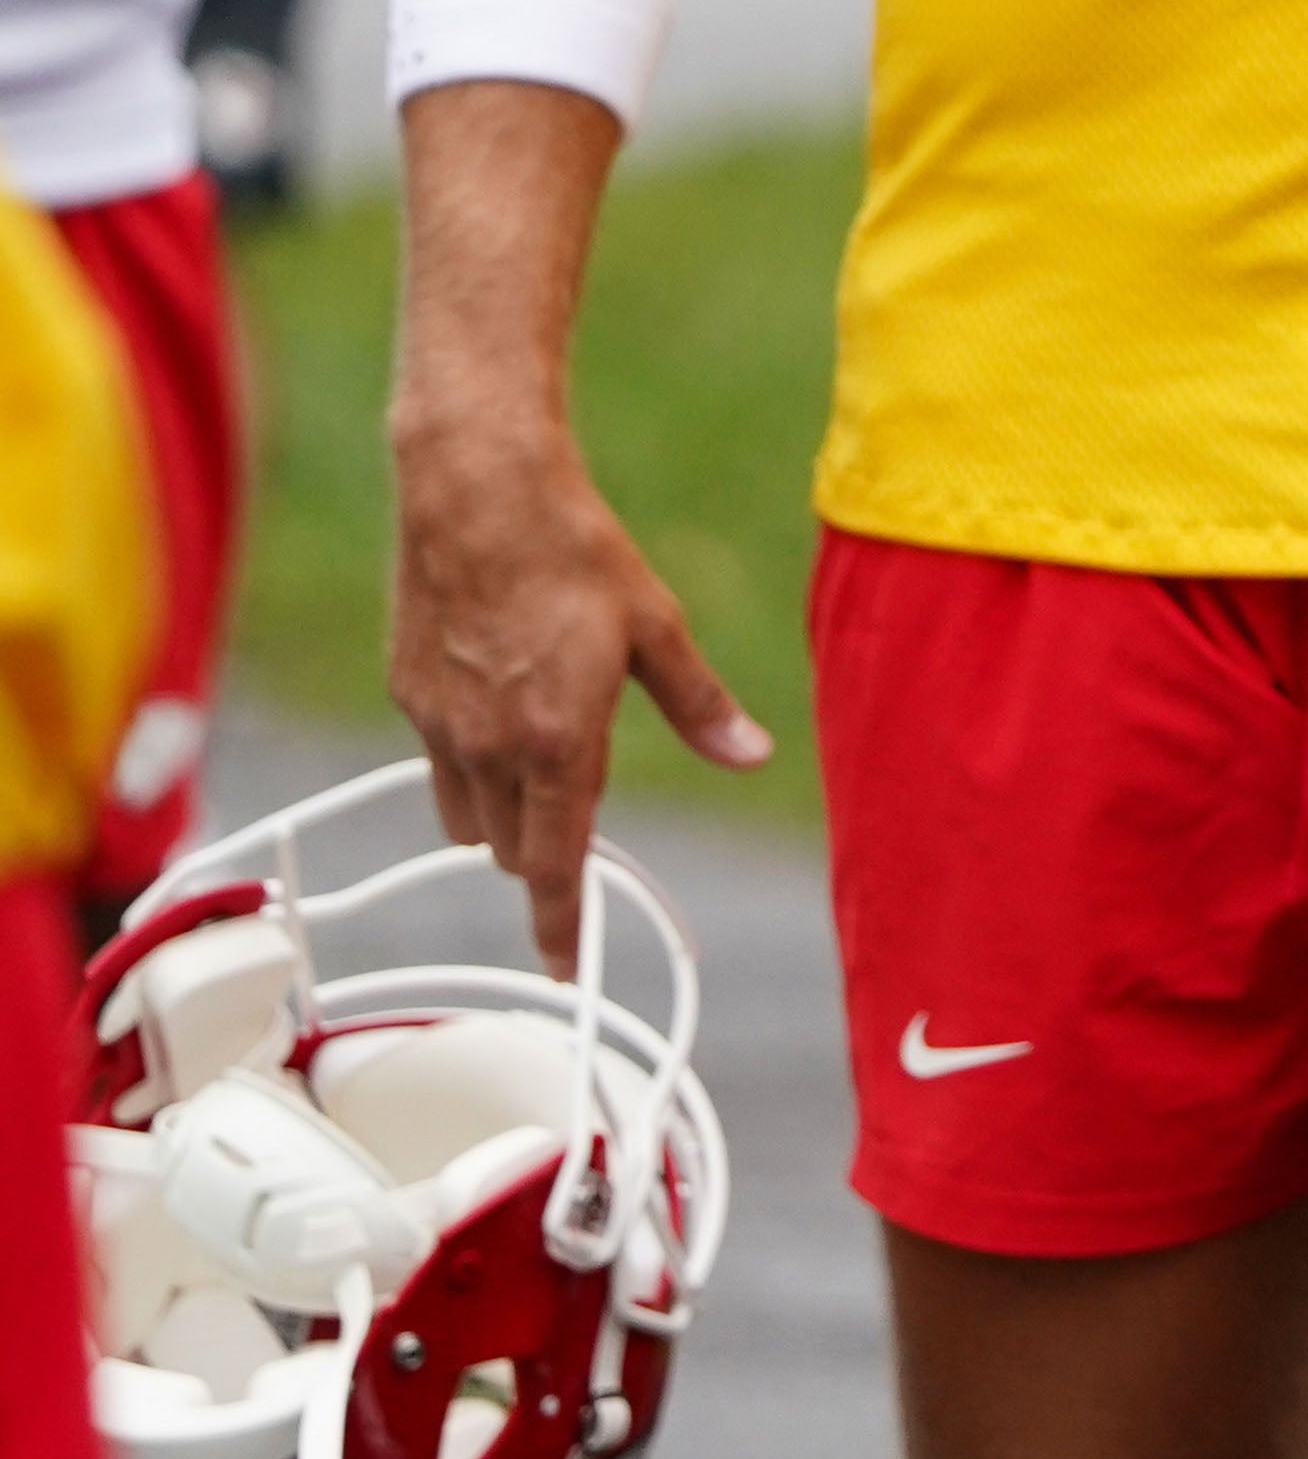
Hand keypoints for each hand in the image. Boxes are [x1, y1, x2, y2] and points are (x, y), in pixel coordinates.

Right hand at [385, 422, 767, 972]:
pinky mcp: (404, 694)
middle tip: (584, 801)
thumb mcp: (657, 626)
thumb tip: (752, 753)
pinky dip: (470, 761)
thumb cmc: (576, 552)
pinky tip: (501, 701)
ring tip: (546, 747)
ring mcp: (437, 724)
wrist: (476, 492)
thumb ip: (701, 704)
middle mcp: (488, 746)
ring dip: (505, 811)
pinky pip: (436, 762)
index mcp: (556, 740)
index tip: (565, 966)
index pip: (556, 863)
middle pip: (513, 849)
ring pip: (467, 814)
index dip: (561, 924)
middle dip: (546, 849)